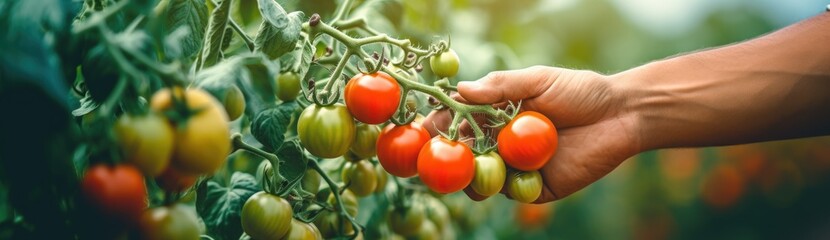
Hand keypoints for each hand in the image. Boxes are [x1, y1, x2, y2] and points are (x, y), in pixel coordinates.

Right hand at [423, 66, 641, 202]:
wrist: (620, 115)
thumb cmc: (579, 91)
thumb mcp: (538, 80)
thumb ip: (500, 86)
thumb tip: (460, 91)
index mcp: (493, 116)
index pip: (455, 124)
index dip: (435, 128)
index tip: (420, 130)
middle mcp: (499, 145)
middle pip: (461, 157)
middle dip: (443, 159)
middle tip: (433, 158)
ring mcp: (515, 169)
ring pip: (481, 181)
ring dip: (471, 176)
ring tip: (470, 165)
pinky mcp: (535, 189)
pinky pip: (512, 193)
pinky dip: (505, 186)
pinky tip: (507, 173)